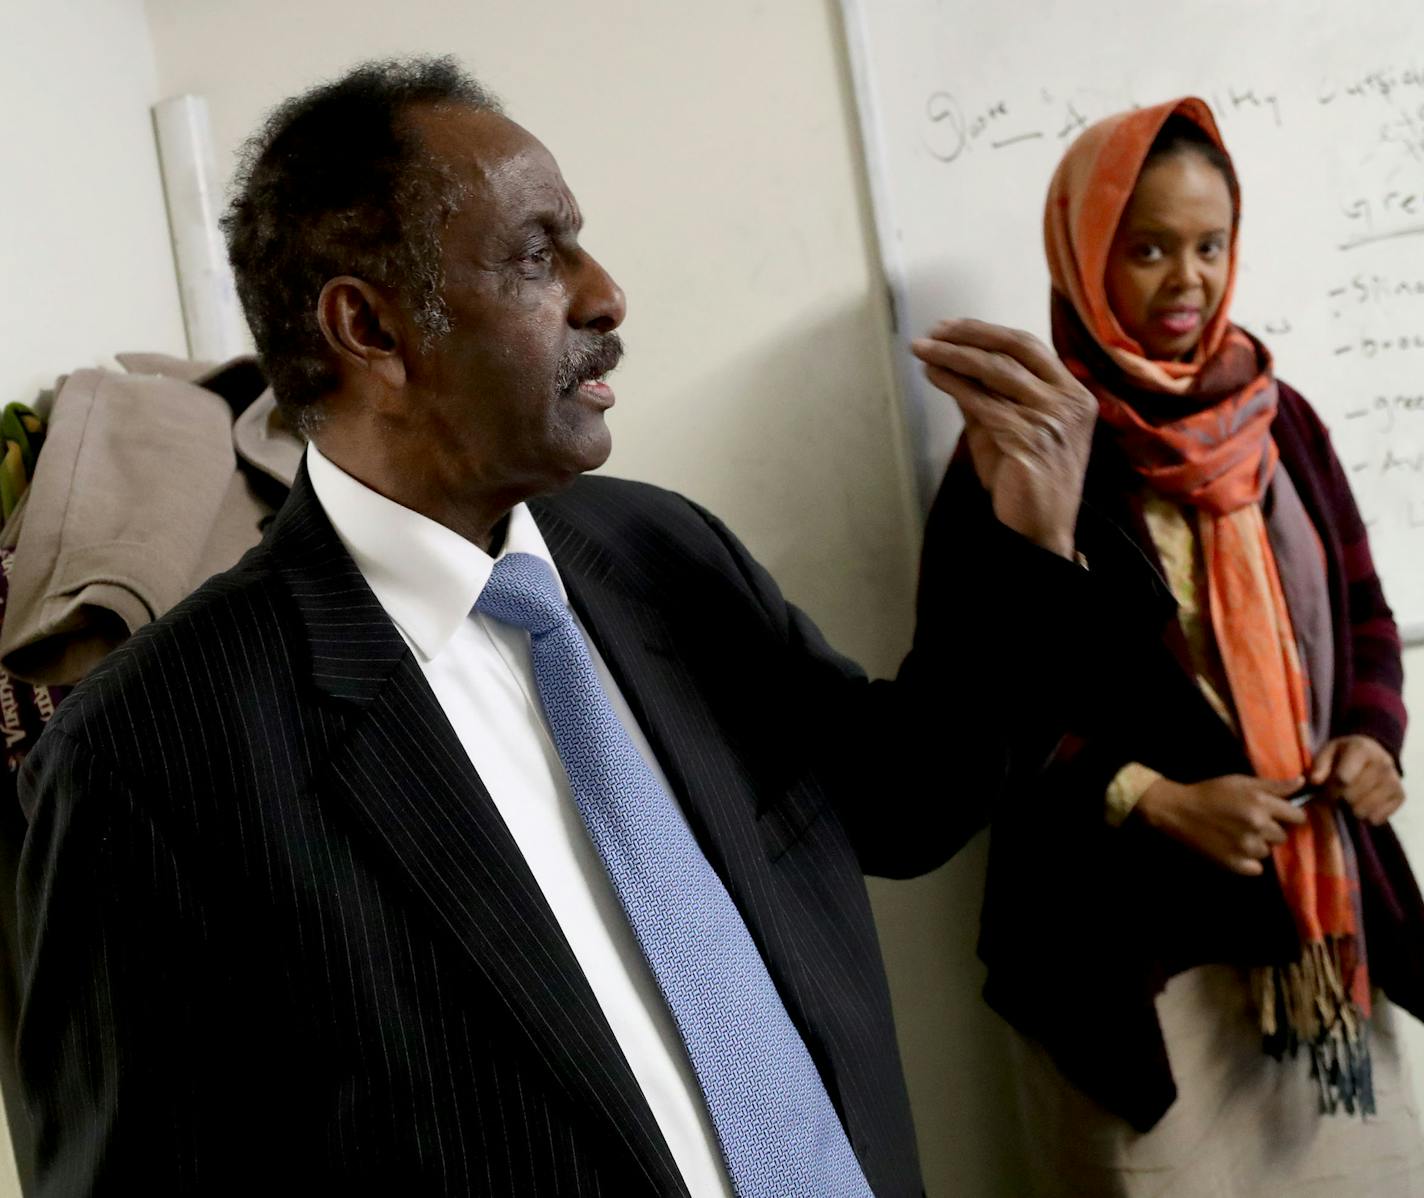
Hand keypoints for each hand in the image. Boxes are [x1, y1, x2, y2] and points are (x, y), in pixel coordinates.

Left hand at [911, 319, 1095, 558]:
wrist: (1039, 529)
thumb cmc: (1023, 481)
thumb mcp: (1007, 429)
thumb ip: (989, 396)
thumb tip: (954, 363)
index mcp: (1073, 394)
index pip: (1029, 347)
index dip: (987, 332)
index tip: (952, 326)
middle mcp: (1069, 401)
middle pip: (1014, 350)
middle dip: (969, 336)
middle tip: (933, 332)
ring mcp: (1052, 419)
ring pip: (995, 372)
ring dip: (953, 356)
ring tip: (922, 350)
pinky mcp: (1029, 439)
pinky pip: (983, 402)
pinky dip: (953, 384)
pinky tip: (933, 376)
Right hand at [1135, 774, 1305, 876]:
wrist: (1178, 810)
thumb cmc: (1210, 792)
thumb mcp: (1240, 781)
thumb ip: (1273, 785)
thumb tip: (1303, 783)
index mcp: (1261, 803)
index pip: (1298, 816)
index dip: (1288, 815)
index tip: (1277, 814)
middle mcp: (1258, 826)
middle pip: (1283, 836)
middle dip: (1270, 830)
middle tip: (1250, 823)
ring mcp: (1246, 847)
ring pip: (1268, 852)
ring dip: (1257, 845)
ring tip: (1238, 835)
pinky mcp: (1235, 864)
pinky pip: (1256, 868)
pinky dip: (1248, 862)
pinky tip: (1233, 849)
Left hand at [1310, 735, 1404, 825]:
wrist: (1373, 752)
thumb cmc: (1344, 754)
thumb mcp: (1328, 751)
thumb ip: (1319, 765)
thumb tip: (1314, 781)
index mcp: (1362, 749)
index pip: (1343, 779)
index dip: (1330, 788)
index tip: (1327, 788)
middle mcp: (1382, 764)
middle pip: (1352, 796)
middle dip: (1339, 798)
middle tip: (1337, 794)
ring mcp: (1394, 780)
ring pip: (1363, 810)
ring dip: (1351, 808)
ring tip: (1350, 798)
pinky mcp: (1400, 795)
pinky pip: (1377, 818)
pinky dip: (1366, 816)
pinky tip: (1363, 804)